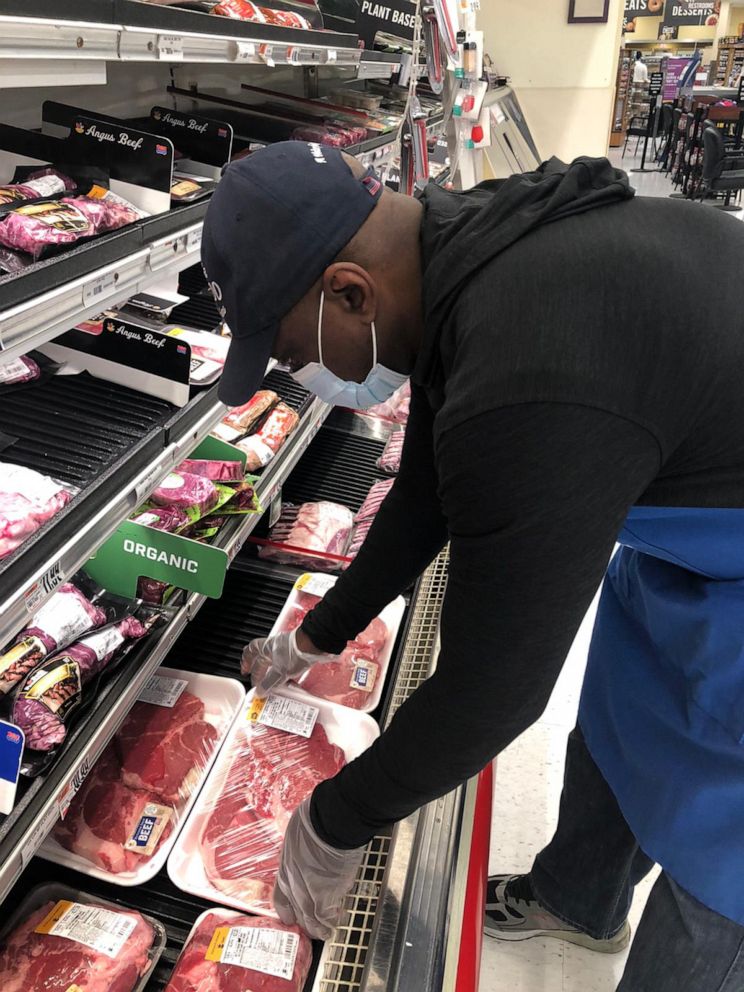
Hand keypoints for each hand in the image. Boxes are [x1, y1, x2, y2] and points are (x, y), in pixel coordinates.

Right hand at [241, 629, 333, 694]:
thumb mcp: (279, 672)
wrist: (314, 645)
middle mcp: (274, 647)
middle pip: (261, 656)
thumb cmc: (296, 653)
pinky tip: (285, 678)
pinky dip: (282, 672)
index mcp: (265, 648)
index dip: (246, 664)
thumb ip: (268, 682)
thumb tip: (259, 691)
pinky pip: (285, 663)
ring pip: (273, 660)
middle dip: (258, 667)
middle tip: (256, 676)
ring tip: (270, 681)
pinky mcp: (295, 653)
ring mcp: (285, 649)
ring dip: (270, 670)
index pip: (251, 655)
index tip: (245, 672)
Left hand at [273, 798, 364, 939]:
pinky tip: (338, 919)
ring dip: (321, 927)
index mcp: (285, 871)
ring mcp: (310, 894)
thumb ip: (298, 852)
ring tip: (326, 930)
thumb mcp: (295, 837)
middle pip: (298, 914)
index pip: (280, 900)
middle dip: (305, 922)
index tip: (291, 916)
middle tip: (312, 928)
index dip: (287, 910)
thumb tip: (305, 851)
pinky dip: (334, 920)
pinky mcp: (329, 897)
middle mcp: (294, 887)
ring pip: (314, 921)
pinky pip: (329, 916)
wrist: (331, 825)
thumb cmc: (313, 821)